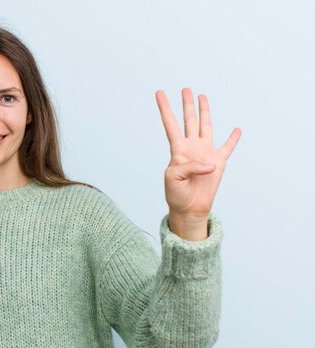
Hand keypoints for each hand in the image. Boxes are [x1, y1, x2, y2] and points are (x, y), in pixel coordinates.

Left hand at [156, 88, 240, 223]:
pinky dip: (233, 139)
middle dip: (187, 105)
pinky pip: (228, 148)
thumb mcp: (174, 178)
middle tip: (186, 89)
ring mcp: (206, 153)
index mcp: (177, 149)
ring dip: (205, 112)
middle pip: (189, 120)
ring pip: (206, 126)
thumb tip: (210, 163)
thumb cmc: (176, 194)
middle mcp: (192, 147)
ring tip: (202, 96)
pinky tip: (237, 129)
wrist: (189, 208)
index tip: (159, 93)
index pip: (170, 124)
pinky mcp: (219, 162)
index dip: (165, 108)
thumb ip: (189, 166)